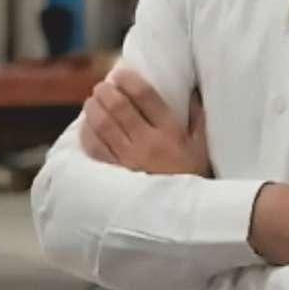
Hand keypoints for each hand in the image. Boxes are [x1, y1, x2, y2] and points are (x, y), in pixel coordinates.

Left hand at [80, 67, 211, 176]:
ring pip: (102, 125)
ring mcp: (128, 159)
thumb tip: (191, 91)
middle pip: (118, 107)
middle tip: (103, 86)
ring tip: (93, 101)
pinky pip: (94, 148)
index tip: (121, 73)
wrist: (179, 216)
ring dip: (93, 108)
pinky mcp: (115, 174)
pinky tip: (87, 125)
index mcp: (169, 132)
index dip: (129, 80)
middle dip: (106, 91)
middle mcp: (147, 143)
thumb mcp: (201, 147)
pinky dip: (87, 132)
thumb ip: (197, 118)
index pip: (144, 96)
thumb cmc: (192, 178)